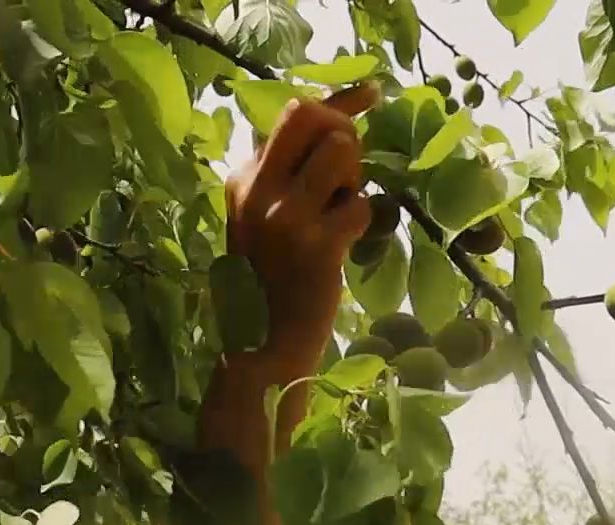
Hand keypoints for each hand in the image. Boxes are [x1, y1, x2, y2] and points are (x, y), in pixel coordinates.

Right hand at [224, 83, 379, 375]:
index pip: (288, 114)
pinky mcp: (317, 245)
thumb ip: (283, 174)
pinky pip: (361, 205)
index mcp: (243, 178)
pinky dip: (363, 221)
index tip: (372, 92)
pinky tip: (345, 244)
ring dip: (354, 178)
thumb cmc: (270, 279)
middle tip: (349, 168)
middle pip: (310, 116)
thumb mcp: (260, 218)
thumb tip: (333, 124)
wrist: (265, 343)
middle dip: (343, 131)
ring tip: (342, 209)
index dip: (338, 98)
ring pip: (341, 152)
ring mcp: (286, 217)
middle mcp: (259, 189)